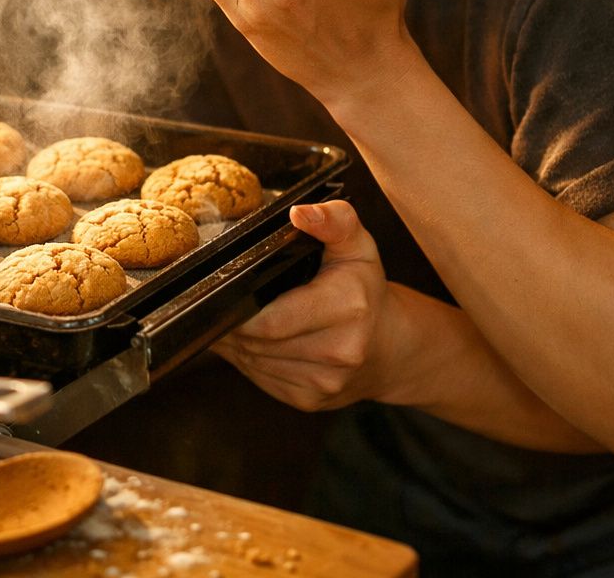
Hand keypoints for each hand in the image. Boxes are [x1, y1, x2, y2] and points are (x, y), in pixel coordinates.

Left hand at [211, 200, 400, 411]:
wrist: (390, 347)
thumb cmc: (365, 290)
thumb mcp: (356, 246)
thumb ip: (334, 220)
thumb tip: (299, 213)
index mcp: (348, 307)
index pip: (270, 320)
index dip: (240, 309)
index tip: (224, 291)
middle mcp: (339, 351)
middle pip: (256, 342)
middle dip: (234, 323)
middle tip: (223, 302)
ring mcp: (324, 383)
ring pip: (252, 362)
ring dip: (237, 343)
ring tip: (239, 319)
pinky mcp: (309, 400)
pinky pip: (259, 379)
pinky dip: (249, 361)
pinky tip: (255, 342)